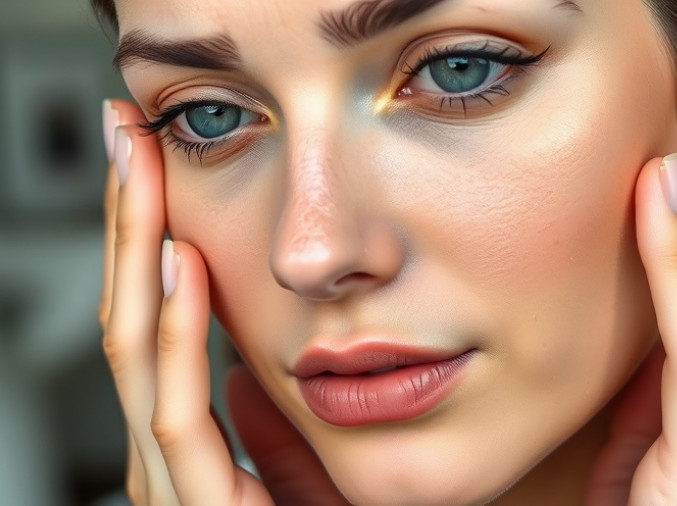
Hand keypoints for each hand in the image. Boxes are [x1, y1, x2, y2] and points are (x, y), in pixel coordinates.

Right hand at [98, 100, 345, 504]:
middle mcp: (166, 463)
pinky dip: (174, 334)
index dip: (148, 249)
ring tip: (140, 170)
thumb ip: (269, 443)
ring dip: (137, 253)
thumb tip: (240, 375)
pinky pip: (175, 413)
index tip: (156, 174)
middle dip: (127, 227)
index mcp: (189, 453)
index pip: (158, 333)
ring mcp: (170, 487)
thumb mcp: (299, 490)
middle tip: (128, 138)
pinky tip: (175, 264)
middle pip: (135, 325)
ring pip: (138, 354)